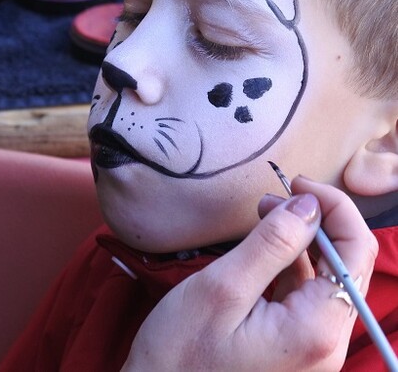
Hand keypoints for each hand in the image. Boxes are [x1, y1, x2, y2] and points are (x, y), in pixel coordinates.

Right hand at [122, 178, 377, 371]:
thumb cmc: (181, 353)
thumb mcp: (222, 288)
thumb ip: (272, 244)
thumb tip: (309, 206)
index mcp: (316, 328)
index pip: (356, 251)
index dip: (335, 207)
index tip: (298, 184)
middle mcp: (326, 342)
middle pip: (345, 264)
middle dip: (316, 220)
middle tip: (272, 197)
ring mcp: (312, 348)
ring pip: (325, 277)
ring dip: (301, 239)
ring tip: (265, 213)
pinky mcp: (295, 348)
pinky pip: (304, 296)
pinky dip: (289, 264)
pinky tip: (264, 248)